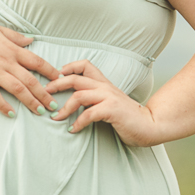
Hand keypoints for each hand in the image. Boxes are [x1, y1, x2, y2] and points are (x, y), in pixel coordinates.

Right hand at [0, 17, 61, 117]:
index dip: (50, 71)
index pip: (36, 61)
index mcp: (11, 48)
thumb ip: (14, 36)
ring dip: (30, 101)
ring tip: (40, 111)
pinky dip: (3, 106)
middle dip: (44, 93)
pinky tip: (11, 114)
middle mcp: (5, 61)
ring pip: (17, 89)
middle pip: (30, 79)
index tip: (61, 80)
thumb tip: (31, 39)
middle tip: (54, 105)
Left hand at [47, 60, 163, 146]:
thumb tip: (74, 102)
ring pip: (79, 95)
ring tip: (56, 117)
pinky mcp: (111, 109)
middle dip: (56, 85)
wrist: (150, 125)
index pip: (85, 65)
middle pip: (75, 78)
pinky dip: (77, 122)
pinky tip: (72, 129)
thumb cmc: (127, 116)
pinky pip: (88, 114)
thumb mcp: (110, 102)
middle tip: (45, 93)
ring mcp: (108, 97)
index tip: (56, 77)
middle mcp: (105, 87)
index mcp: (104, 83)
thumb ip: (95, 98)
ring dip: (64, 108)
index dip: (69, 67)